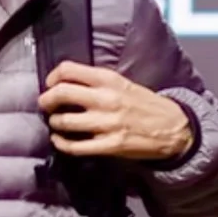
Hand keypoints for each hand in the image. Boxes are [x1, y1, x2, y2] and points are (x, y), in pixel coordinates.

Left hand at [40, 63, 193, 161]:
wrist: (172, 127)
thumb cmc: (144, 104)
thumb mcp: (122, 84)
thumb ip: (96, 83)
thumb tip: (66, 85)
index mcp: (108, 79)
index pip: (68, 70)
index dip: (52, 77)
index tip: (50, 85)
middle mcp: (105, 98)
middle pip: (60, 93)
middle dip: (46, 100)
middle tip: (45, 104)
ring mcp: (106, 123)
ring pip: (64, 121)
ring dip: (54, 122)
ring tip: (56, 122)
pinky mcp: (109, 145)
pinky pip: (75, 146)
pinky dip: (61, 143)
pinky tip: (59, 140)